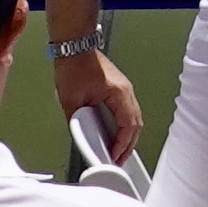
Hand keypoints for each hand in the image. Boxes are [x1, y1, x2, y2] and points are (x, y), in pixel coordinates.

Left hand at [61, 46, 141, 164]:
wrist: (75, 47)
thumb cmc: (74, 66)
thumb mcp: (71, 100)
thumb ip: (78, 123)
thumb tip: (82, 138)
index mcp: (119, 94)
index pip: (128, 126)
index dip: (122, 145)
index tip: (114, 157)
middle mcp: (126, 91)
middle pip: (136, 125)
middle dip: (128, 145)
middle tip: (117, 159)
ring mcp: (124, 89)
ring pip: (133, 118)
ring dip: (127, 136)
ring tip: (116, 150)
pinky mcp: (118, 89)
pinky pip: (127, 111)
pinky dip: (123, 126)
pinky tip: (114, 133)